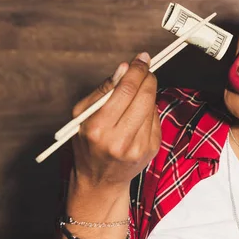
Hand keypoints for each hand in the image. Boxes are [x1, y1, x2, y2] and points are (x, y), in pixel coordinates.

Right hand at [70, 52, 160, 191]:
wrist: (100, 180)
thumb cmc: (88, 143)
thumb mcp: (82, 115)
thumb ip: (103, 90)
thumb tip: (124, 68)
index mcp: (98, 128)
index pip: (126, 90)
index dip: (137, 70)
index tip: (141, 58)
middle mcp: (120, 139)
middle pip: (144, 95)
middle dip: (147, 76)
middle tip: (145, 67)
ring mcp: (139, 146)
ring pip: (152, 105)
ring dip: (148, 91)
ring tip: (138, 90)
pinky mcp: (152, 148)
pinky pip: (155, 117)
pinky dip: (149, 108)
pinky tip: (138, 112)